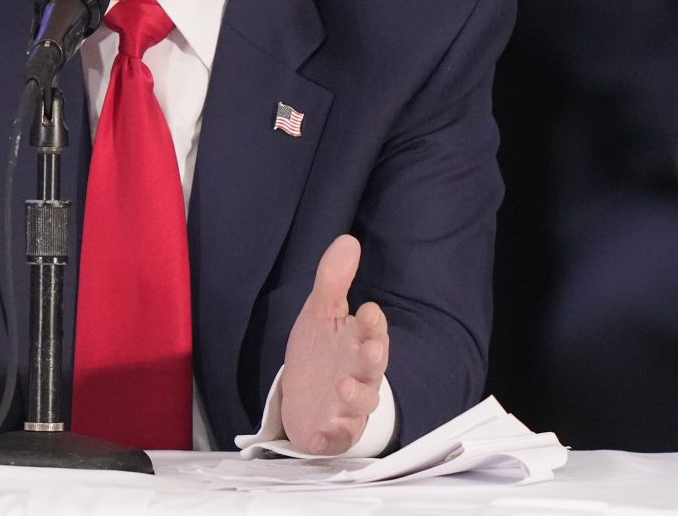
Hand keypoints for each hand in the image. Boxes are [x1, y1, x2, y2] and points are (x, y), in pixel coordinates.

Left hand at [280, 234, 388, 454]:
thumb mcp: (321, 313)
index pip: (372, 331)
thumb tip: (347, 240)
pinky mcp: (334, 432)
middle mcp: (360, 374)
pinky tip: (322, 433)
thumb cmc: (320, 354)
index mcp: (359, 343)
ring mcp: (349, 405)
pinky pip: (337, 437)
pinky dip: (331, 436)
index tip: (369, 310)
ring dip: (356, 395)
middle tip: (370, 349)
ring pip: (361, 402)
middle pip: (374, 367)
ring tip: (343, 386)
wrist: (304, 399)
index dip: (372, 323)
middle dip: (374, 358)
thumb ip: (333, 280)